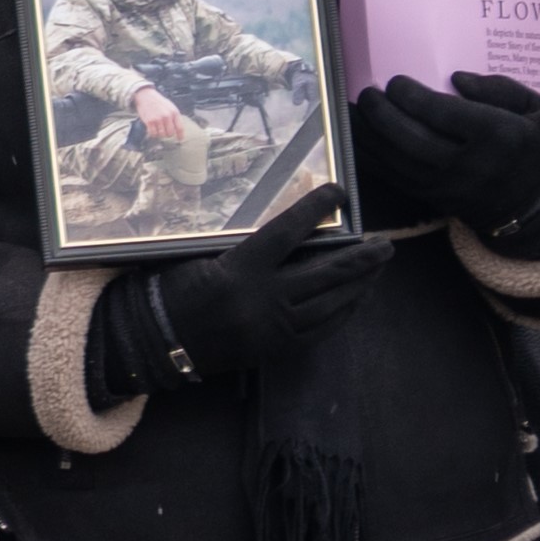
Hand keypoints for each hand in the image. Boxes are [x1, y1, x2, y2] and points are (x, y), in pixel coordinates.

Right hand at [92, 186, 391, 396]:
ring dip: (360, 284)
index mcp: (238, 271)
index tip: (337, 191)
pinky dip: (343, 312)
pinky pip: (321, 330)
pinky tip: (355, 299)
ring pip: (331, 302)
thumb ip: (245, 250)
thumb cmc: (171, 293)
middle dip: (362, 257)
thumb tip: (290, 234)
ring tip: (376, 269)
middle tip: (385, 244)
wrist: (154, 343)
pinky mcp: (275, 349)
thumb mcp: (202, 261)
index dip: (315, 208)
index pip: (287, 232)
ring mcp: (272, 327)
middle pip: (326, 272)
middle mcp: (262, 299)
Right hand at [133, 85, 186, 140]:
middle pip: (170, 133)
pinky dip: (153, 134)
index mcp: (174, 112)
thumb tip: (178, 130)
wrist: (146, 97)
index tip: (180, 140)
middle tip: (164, 131)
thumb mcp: (171, 107)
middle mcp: (167, 116)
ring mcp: (158, 119)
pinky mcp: (149, 121)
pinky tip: (152, 129)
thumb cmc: (159, 103)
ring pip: (161, 134)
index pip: (180, 127)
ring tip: (158, 129)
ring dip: (159, 134)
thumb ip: (175, 117)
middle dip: (167, 134)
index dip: (180, 135)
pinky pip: (153, 133)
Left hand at [352, 71, 539, 239]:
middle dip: (382, 114)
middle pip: (412, 137)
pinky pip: (391, 176)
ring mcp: (445, 184)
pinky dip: (369, 157)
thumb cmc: (532, 148)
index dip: (412, 97)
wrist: (532, 203)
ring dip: (367, 135)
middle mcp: (468, 162)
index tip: (396, 82)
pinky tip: (356, 139)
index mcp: (497, 135)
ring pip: (395, 159)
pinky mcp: (429, 197)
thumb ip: (501, 89)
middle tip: (367, 94)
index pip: (444, 113)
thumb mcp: (536, 110)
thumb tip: (458, 78)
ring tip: (352, 111)